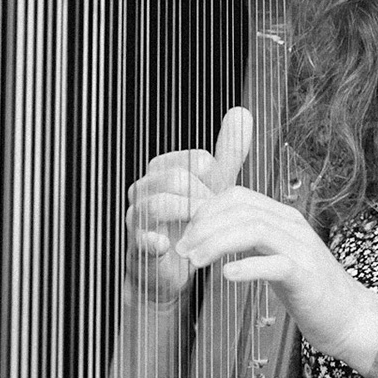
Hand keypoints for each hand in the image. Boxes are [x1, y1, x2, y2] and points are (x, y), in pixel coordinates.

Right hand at [122, 106, 252, 306]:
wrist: (173, 265)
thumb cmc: (191, 219)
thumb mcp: (215, 185)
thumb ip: (228, 152)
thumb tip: (242, 111)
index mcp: (163, 169)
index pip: (196, 160)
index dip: (216, 181)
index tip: (220, 197)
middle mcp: (144, 188)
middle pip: (176, 179)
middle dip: (203, 199)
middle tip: (214, 217)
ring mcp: (137, 217)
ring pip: (156, 205)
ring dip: (186, 218)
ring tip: (200, 231)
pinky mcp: (136, 247)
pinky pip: (140, 239)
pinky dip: (154, 241)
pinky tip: (166, 245)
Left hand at [173, 110, 377, 364]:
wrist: (348, 317)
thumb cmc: (308, 289)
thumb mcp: (276, 256)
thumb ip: (251, 241)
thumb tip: (213, 233)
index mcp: (283, 217)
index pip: (238, 196)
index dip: (206, 210)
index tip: (186, 234)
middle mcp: (292, 226)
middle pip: (240, 210)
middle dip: (203, 227)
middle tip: (182, 250)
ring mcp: (301, 249)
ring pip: (253, 229)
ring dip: (216, 243)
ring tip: (195, 261)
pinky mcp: (305, 275)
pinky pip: (273, 263)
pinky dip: (246, 266)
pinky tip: (227, 275)